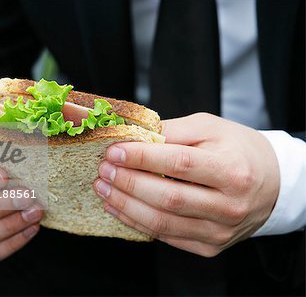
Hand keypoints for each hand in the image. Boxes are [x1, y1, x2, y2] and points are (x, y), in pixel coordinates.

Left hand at [93, 113, 279, 256]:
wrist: (271, 184)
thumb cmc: (238, 151)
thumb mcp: (211, 129)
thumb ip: (173, 131)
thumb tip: (133, 137)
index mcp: (232, 171)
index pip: (180, 164)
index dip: (143, 158)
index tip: (114, 151)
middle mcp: (229, 206)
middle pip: (168, 198)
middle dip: (128, 183)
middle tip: (103, 170)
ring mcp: (219, 231)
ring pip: (162, 222)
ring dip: (125, 205)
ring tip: (103, 188)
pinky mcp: (209, 246)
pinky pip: (165, 236)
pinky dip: (136, 221)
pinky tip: (118, 206)